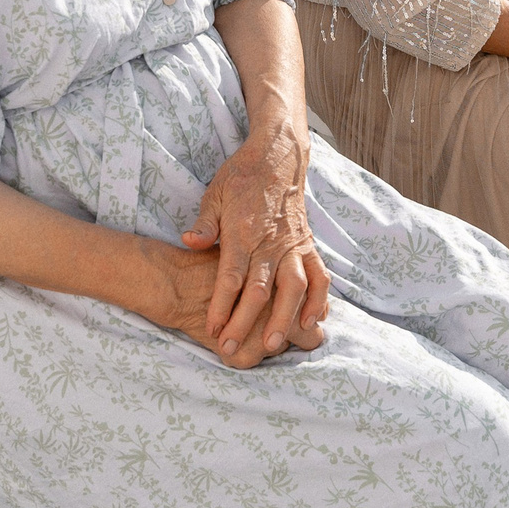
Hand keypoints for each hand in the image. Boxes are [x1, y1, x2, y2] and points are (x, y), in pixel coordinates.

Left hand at [181, 120, 329, 365]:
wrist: (277, 157)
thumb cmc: (240, 179)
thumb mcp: (214, 194)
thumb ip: (205, 224)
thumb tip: (188, 242)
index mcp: (243, 232)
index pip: (231, 277)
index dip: (222, 307)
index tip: (212, 330)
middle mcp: (270, 243)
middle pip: (261, 290)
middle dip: (246, 323)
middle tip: (232, 350)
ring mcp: (293, 245)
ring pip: (294, 288)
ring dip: (285, 318)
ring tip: (274, 345)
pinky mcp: (308, 245)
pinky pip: (320, 276)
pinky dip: (319, 300)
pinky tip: (311, 322)